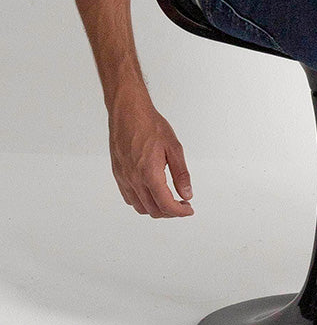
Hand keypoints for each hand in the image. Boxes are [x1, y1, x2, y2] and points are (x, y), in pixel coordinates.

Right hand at [108, 91, 194, 217]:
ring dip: (156, 209)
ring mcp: (124, 178)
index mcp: (149, 174)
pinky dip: (142, 202)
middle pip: (154, 210)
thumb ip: (181, 174)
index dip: (180, 212)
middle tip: (183, 203)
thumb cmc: (150, 125)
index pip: (166, 205)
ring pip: (140, 207)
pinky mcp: (118, 174)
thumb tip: (187, 193)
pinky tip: (152, 193)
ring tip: (169, 200)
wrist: (128, 112)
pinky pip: (129, 198)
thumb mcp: (174, 148)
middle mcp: (134, 180)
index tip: (189, 209)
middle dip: (170, 212)